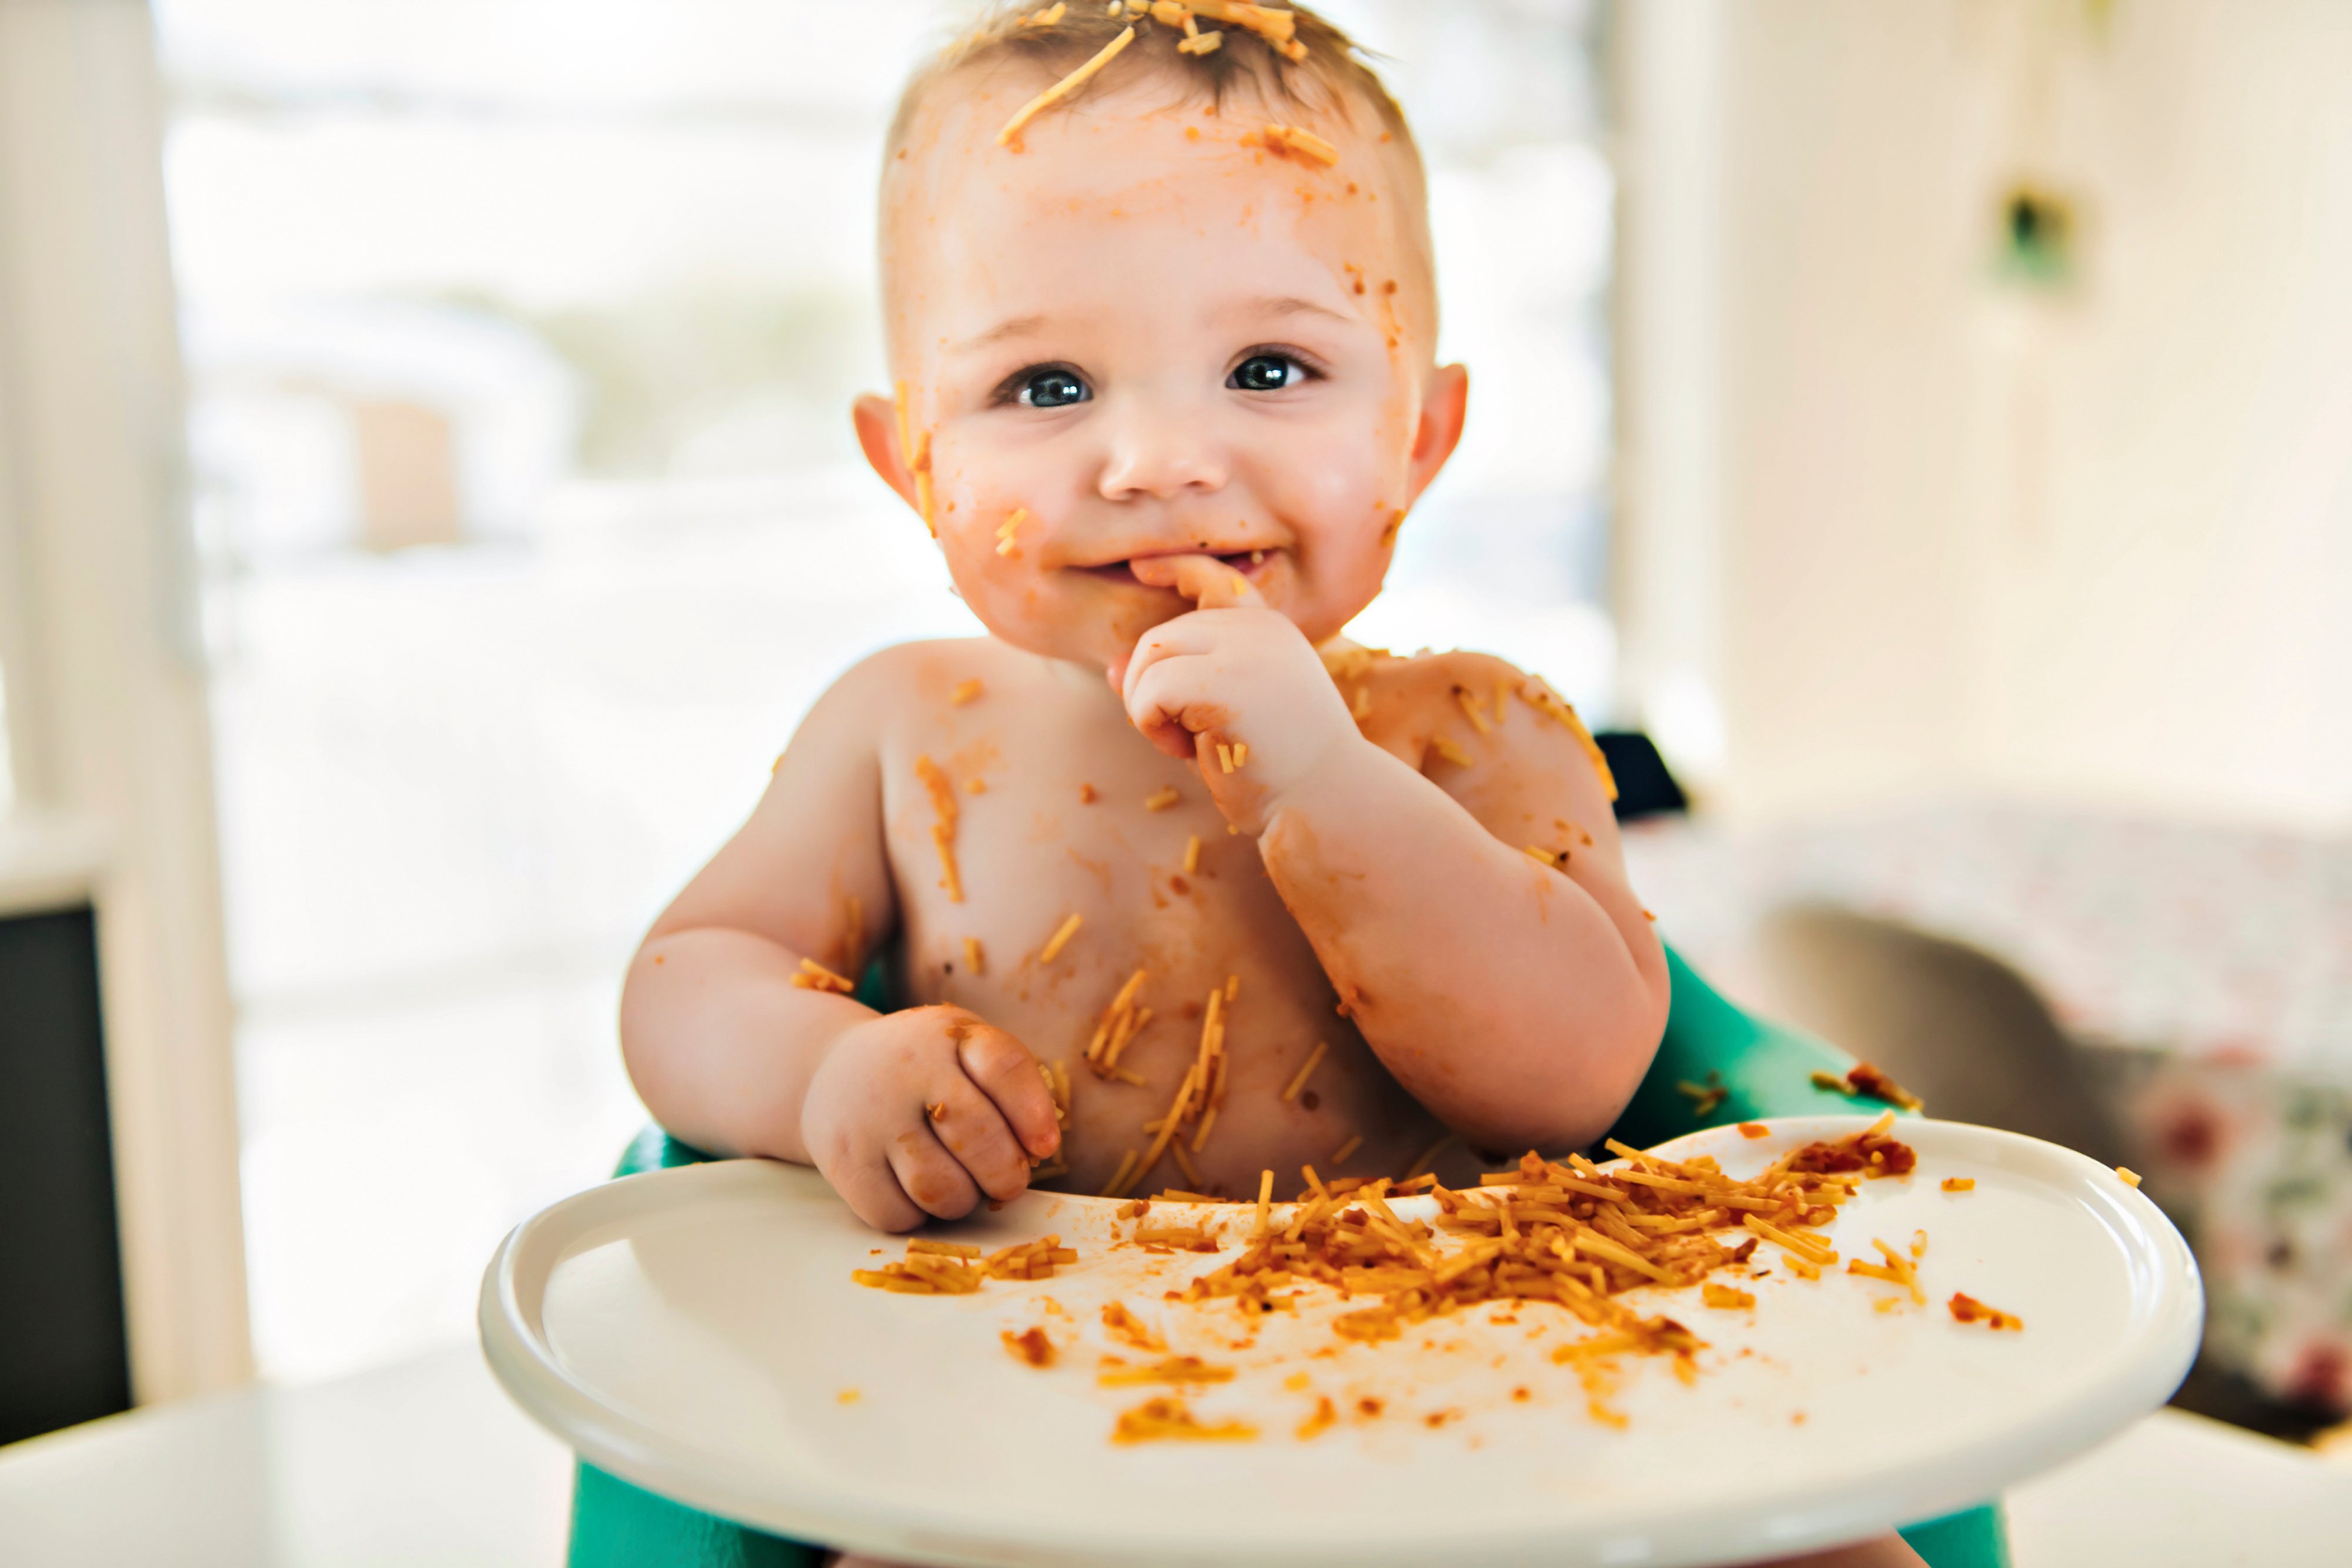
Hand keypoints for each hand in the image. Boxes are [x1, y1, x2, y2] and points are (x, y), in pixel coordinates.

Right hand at [799, 1005, 1060, 1230]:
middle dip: (1006, 1173)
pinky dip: (918, 1216)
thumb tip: (1038, 1150)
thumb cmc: (923, 1067)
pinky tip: (916, 1192)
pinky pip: (898, 1215)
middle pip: (978, 1138)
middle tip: (1008, 1181)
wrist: (832, 1068)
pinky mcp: (844, 1162)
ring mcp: (870, 1118)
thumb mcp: (964, 1048)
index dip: (1033, 1113)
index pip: (1003, 1067)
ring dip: (962, 1200)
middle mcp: (905, 1071)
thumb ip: (1008, 1085)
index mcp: (947, 1037)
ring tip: (960, 1184)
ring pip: (939, 1189)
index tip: (1044, 1146)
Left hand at [1116, 554, 1364, 830]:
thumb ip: (1175, 684)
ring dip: (1147, 706)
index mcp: (1268, 630)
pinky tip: (1187, 751)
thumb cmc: (1278, 769)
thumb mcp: (1222, 714)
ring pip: (1150, 655)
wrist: (1330, 802)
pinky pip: (1150, 690)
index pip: (1214, 579)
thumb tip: (1110, 667)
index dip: (1173, 569)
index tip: (1141, 569)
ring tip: (1184, 745)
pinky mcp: (1224, 682)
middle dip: (1148, 687)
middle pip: (1162, 635)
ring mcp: (1245, 649)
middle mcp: (1259, 629)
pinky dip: (1151, 725)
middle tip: (1178, 737)